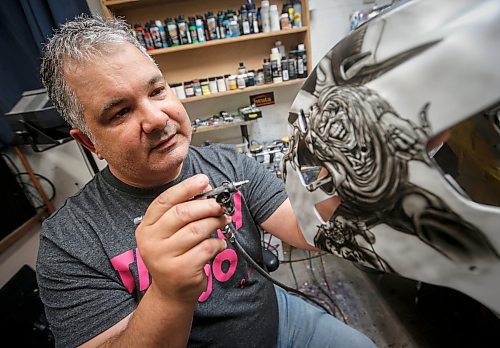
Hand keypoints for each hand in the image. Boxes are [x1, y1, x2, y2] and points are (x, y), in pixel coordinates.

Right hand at [135, 174, 228, 304]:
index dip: (186, 188)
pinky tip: (219, 243)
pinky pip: (206, 248)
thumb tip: (206, 188)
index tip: (204, 180)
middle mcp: (151, 242)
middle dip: (206, 205)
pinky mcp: (181, 271)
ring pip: (197, 230)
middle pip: (182, 213)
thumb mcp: (170, 233)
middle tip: (220, 205)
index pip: (165, 201)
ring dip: (215, 222)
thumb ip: (182, 211)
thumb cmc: (175, 255)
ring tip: (223, 220)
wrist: (171, 292)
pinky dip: (218, 243)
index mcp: (146, 227)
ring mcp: (164, 258)